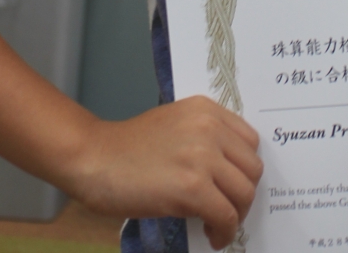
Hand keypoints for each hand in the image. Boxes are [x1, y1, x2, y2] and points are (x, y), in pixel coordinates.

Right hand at [67, 96, 262, 249]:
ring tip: (219, 225)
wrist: (95, 158)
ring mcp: (202, 157)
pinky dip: (225, 232)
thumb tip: (227, 170)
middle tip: (227, 209)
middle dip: (243, 193)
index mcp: (207, 110)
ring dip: (236, 215)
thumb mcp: (174, 124)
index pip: (250, 141)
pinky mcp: (192, 188)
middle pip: (252, 168)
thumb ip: (203, 136)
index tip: (233, 185)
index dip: (244, 168)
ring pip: (244, 193)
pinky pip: (225, 215)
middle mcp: (210, 128)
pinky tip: (212, 237)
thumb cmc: (128, 147)